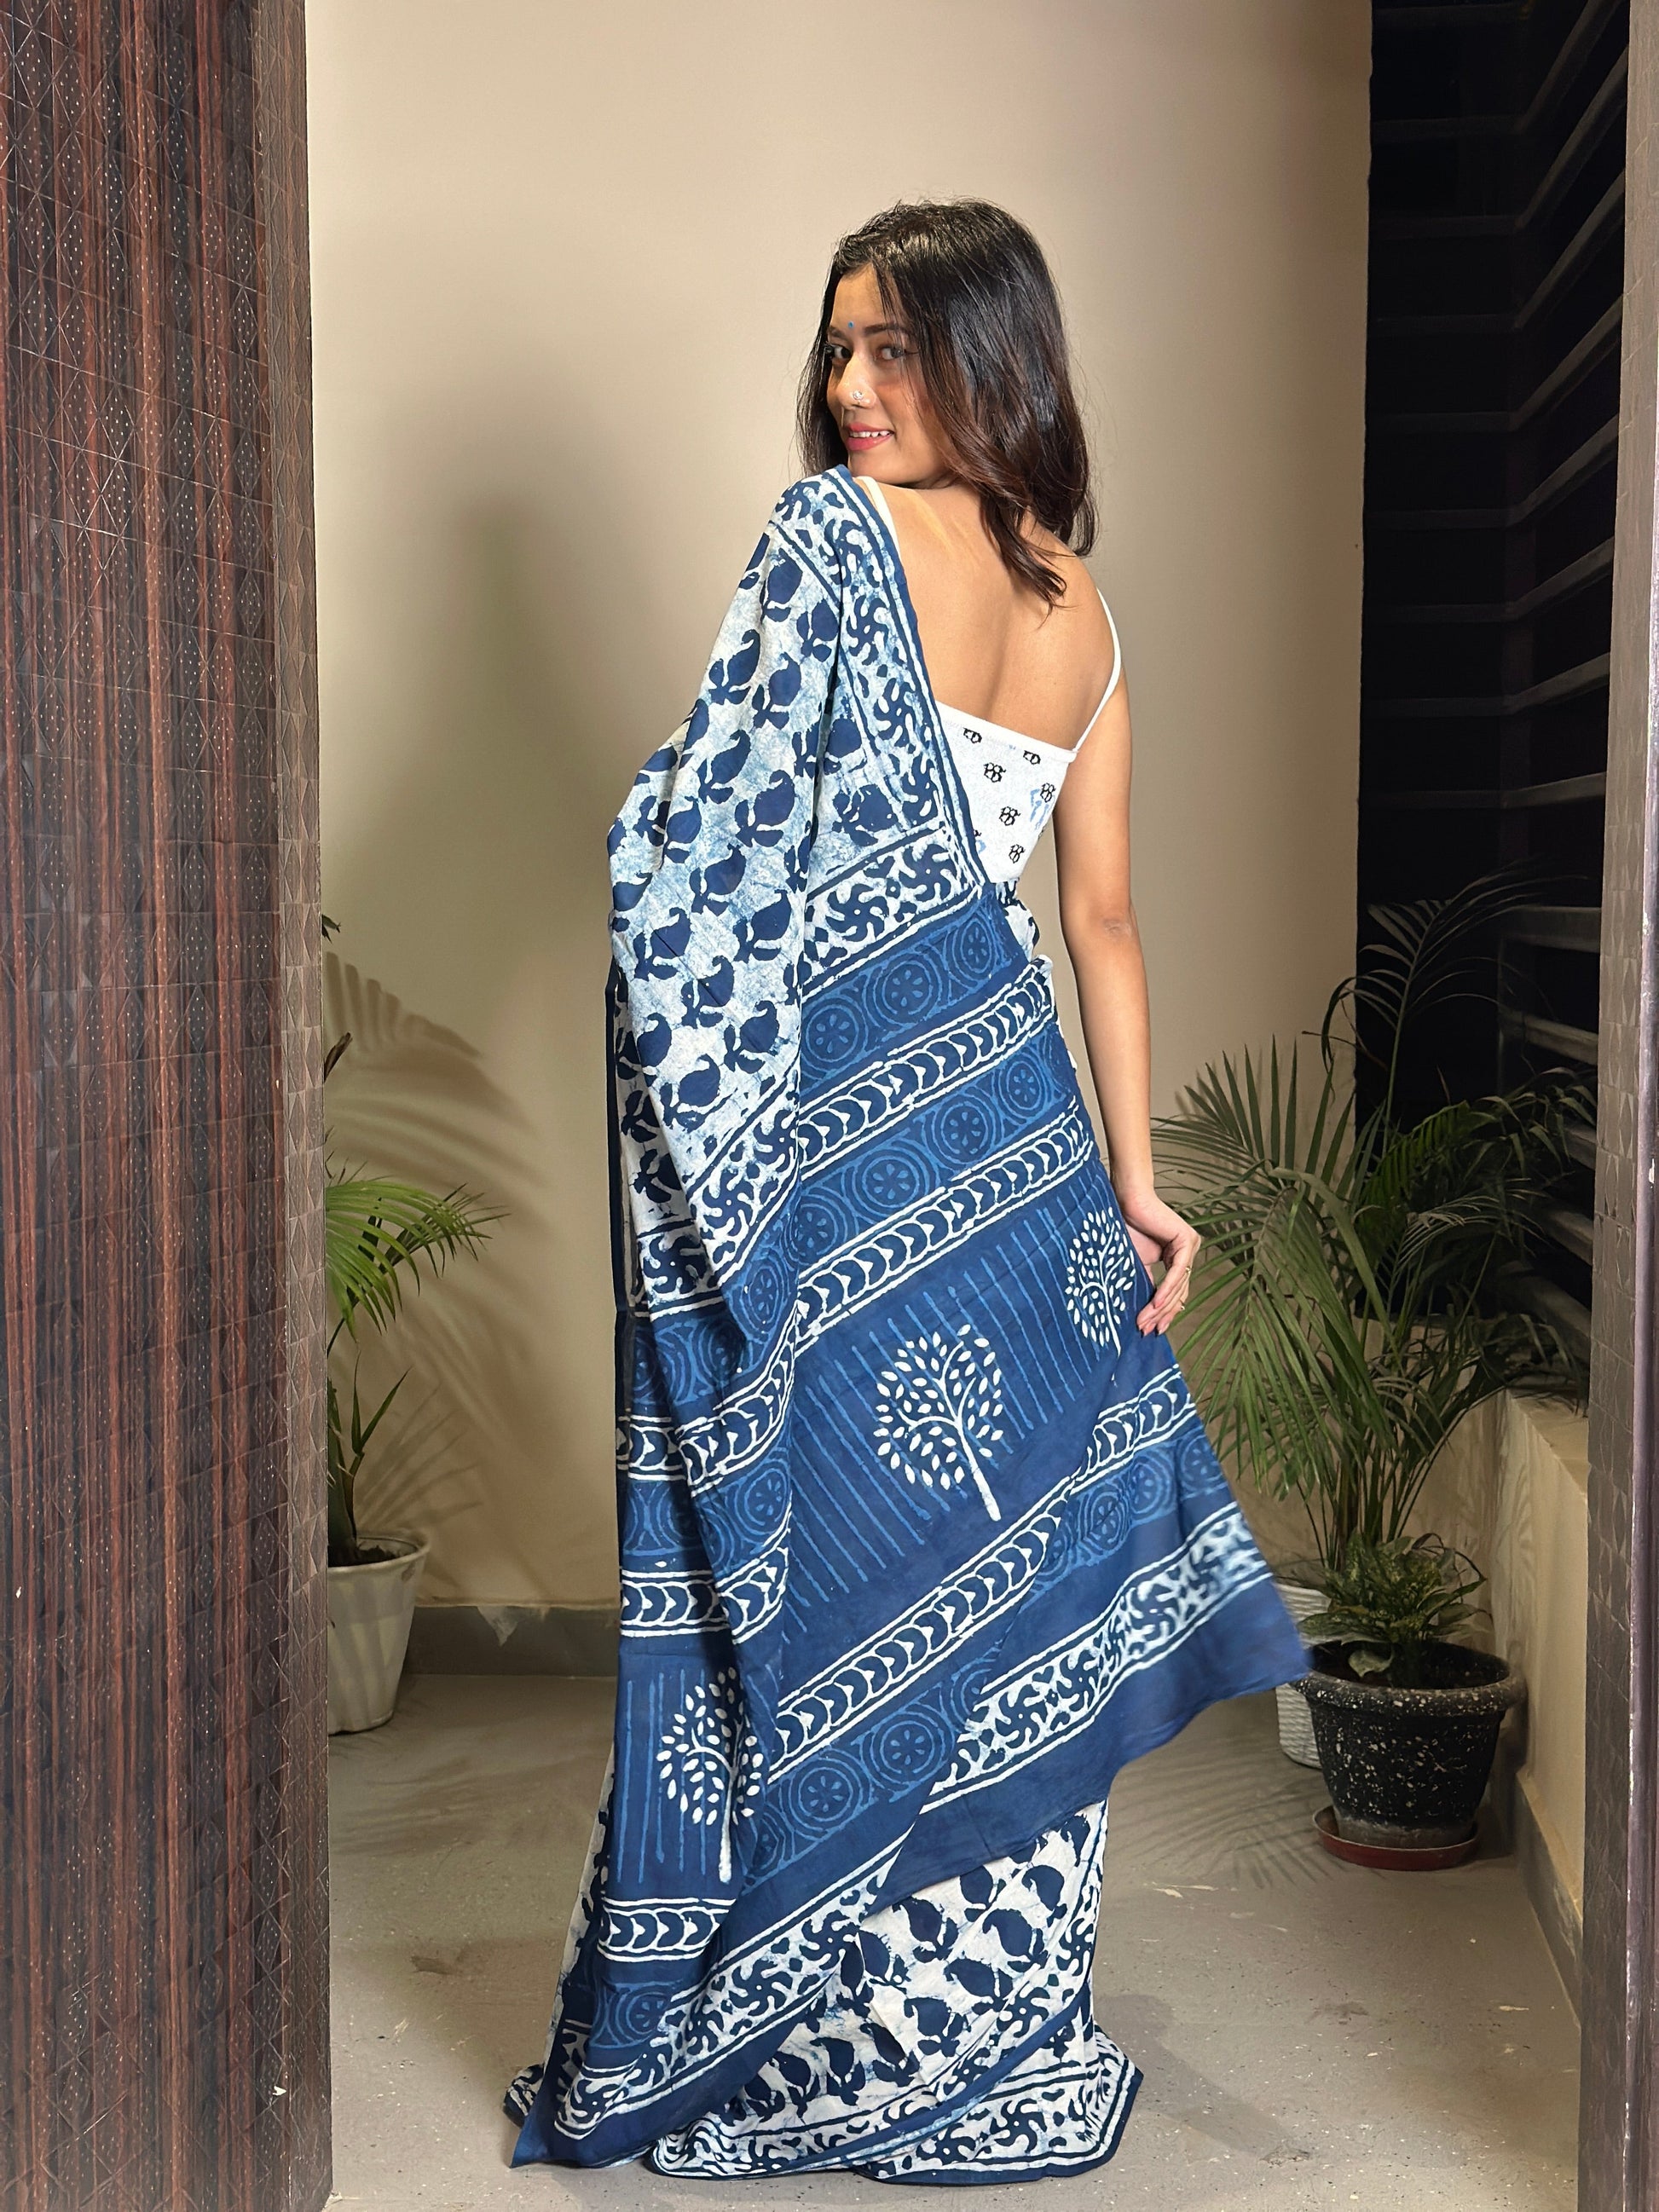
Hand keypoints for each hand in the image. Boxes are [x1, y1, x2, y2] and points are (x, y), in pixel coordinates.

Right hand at [1113, 1186, 1200, 1335]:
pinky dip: (1166, 1290)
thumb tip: (1150, 1310)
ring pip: (1178, 1285)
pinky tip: (1155, 1304)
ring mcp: (1190, 1245)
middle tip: (1145, 1329)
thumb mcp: (1139, 1262)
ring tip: (1144, 1321)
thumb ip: (1149, 1282)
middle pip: (1179, 1291)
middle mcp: (1188, 1251)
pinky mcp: (1186, 1241)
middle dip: (1161, 1313)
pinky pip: (1177, 1272)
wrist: (1126, 1202)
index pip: (1177, 1290)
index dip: (1165, 1312)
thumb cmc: (1129, 1227)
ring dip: (1160, 1306)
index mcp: (1179, 1256)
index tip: (1151, 1329)